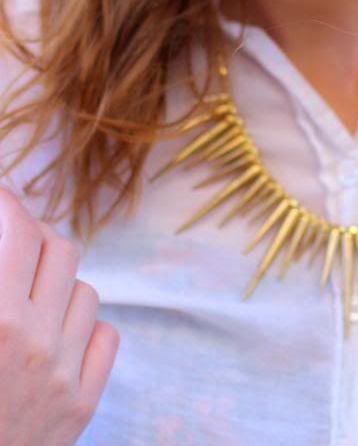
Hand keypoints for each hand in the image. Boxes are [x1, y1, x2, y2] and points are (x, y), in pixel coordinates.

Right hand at [0, 185, 119, 445]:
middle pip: (61, 250)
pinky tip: (57, 331)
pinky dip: (84, 327)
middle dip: (37, 236)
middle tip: (15, 238)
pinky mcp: (82, 405)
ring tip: (31, 292)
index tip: (2, 194)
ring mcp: (65, 374)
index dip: (9, 204)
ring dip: (59, 283)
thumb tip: (2, 249)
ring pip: (86, 291)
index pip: (20, 232)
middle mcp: (37, 342)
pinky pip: (104, 337)